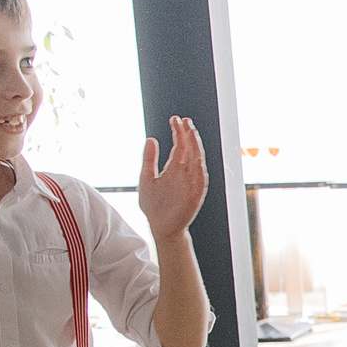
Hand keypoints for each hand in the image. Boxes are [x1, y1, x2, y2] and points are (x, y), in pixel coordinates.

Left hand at [139, 115, 209, 238]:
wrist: (160, 227)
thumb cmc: (153, 205)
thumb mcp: (146, 178)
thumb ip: (149, 159)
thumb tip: (151, 139)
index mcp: (173, 168)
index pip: (179, 146)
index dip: (178, 132)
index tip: (174, 119)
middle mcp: (184, 173)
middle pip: (189, 150)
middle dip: (188, 135)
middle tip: (185, 120)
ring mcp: (190, 183)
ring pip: (196, 161)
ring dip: (196, 147)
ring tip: (191, 133)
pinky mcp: (195, 195)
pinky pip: (200, 180)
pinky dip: (199, 169)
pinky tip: (197, 157)